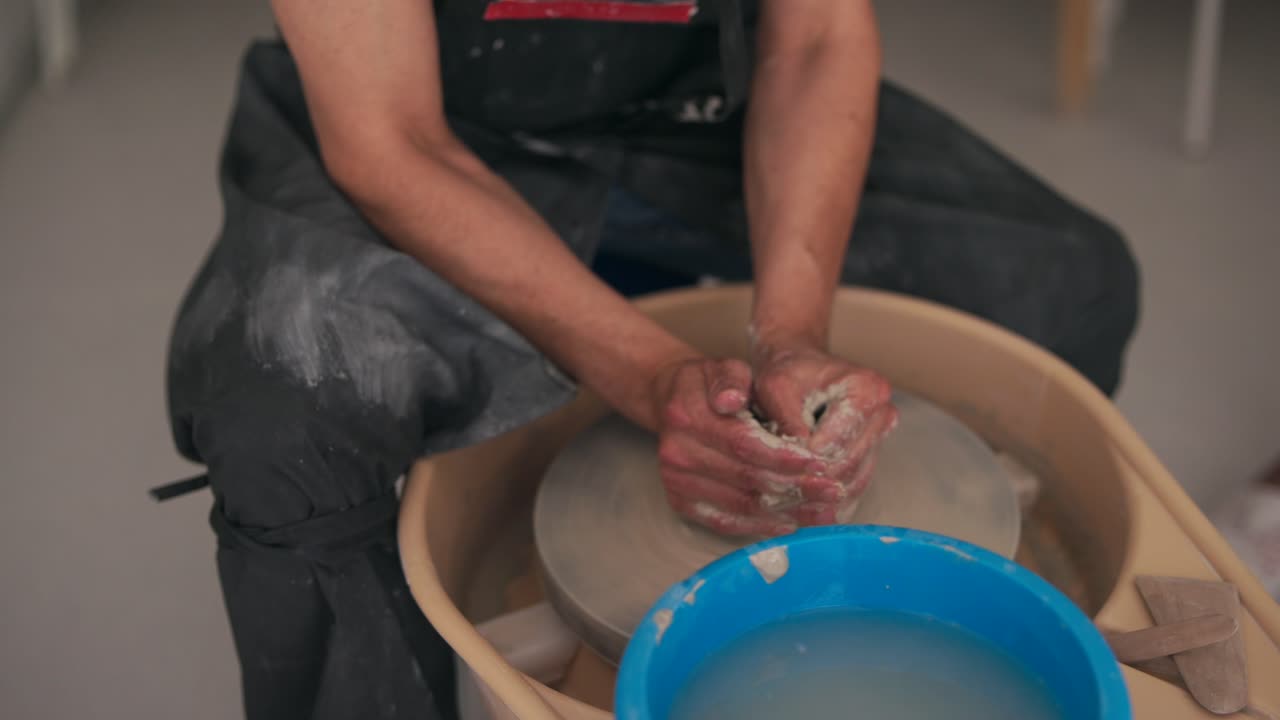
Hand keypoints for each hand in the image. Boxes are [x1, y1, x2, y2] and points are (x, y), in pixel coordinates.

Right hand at [650, 356, 842, 536]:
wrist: (670, 403)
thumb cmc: (708, 385)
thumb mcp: (722, 368)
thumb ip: (731, 380)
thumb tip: (731, 400)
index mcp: (686, 416)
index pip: (743, 444)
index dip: (783, 456)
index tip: (818, 462)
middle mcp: (677, 454)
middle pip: (746, 479)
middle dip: (795, 488)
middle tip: (832, 490)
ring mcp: (676, 482)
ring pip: (741, 505)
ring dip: (786, 511)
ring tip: (822, 510)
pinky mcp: (681, 503)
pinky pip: (726, 522)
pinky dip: (761, 526)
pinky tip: (789, 521)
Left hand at [749, 340, 897, 506]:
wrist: (798, 371)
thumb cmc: (785, 375)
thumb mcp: (775, 386)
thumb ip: (787, 417)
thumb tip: (799, 451)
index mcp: (866, 389)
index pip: (835, 443)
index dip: (803, 459)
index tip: (775, 467)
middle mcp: (883, 412)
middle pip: (847, 466)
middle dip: (810, 480)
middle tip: (775, 490)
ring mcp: (880, 436)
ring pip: (851, 482)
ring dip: (819, 495)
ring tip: (784, 497)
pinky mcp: (872, 454)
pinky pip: (854, 487)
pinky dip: (828, 499)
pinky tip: (800, 503)